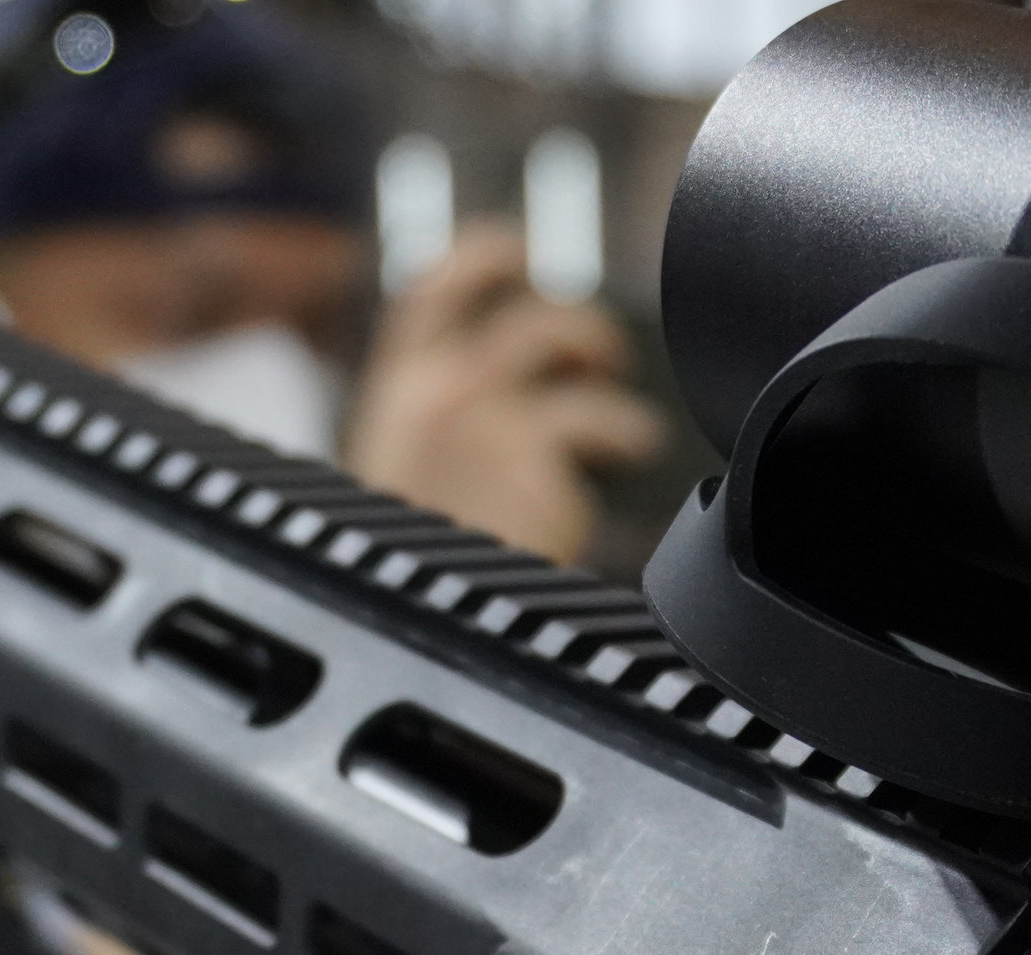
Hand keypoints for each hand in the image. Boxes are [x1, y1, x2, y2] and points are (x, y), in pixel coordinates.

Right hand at [342, 224, 664, 566]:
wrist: (430, 625)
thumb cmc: (426, 568)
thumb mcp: (406, 482)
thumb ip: (440, 429)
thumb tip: (504, 387)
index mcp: (394, 397)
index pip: (431, 293)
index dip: (480, 258)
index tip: (517, 251)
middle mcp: (434, 392)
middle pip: (518, 314)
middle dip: (573, 320)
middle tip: (599, 349)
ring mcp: (484, 416)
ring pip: (559, 340)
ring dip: (600, 350)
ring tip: (621, 385)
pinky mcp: (530, 452)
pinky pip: (597, 416)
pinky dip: (626, 427)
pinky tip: (636, 444)